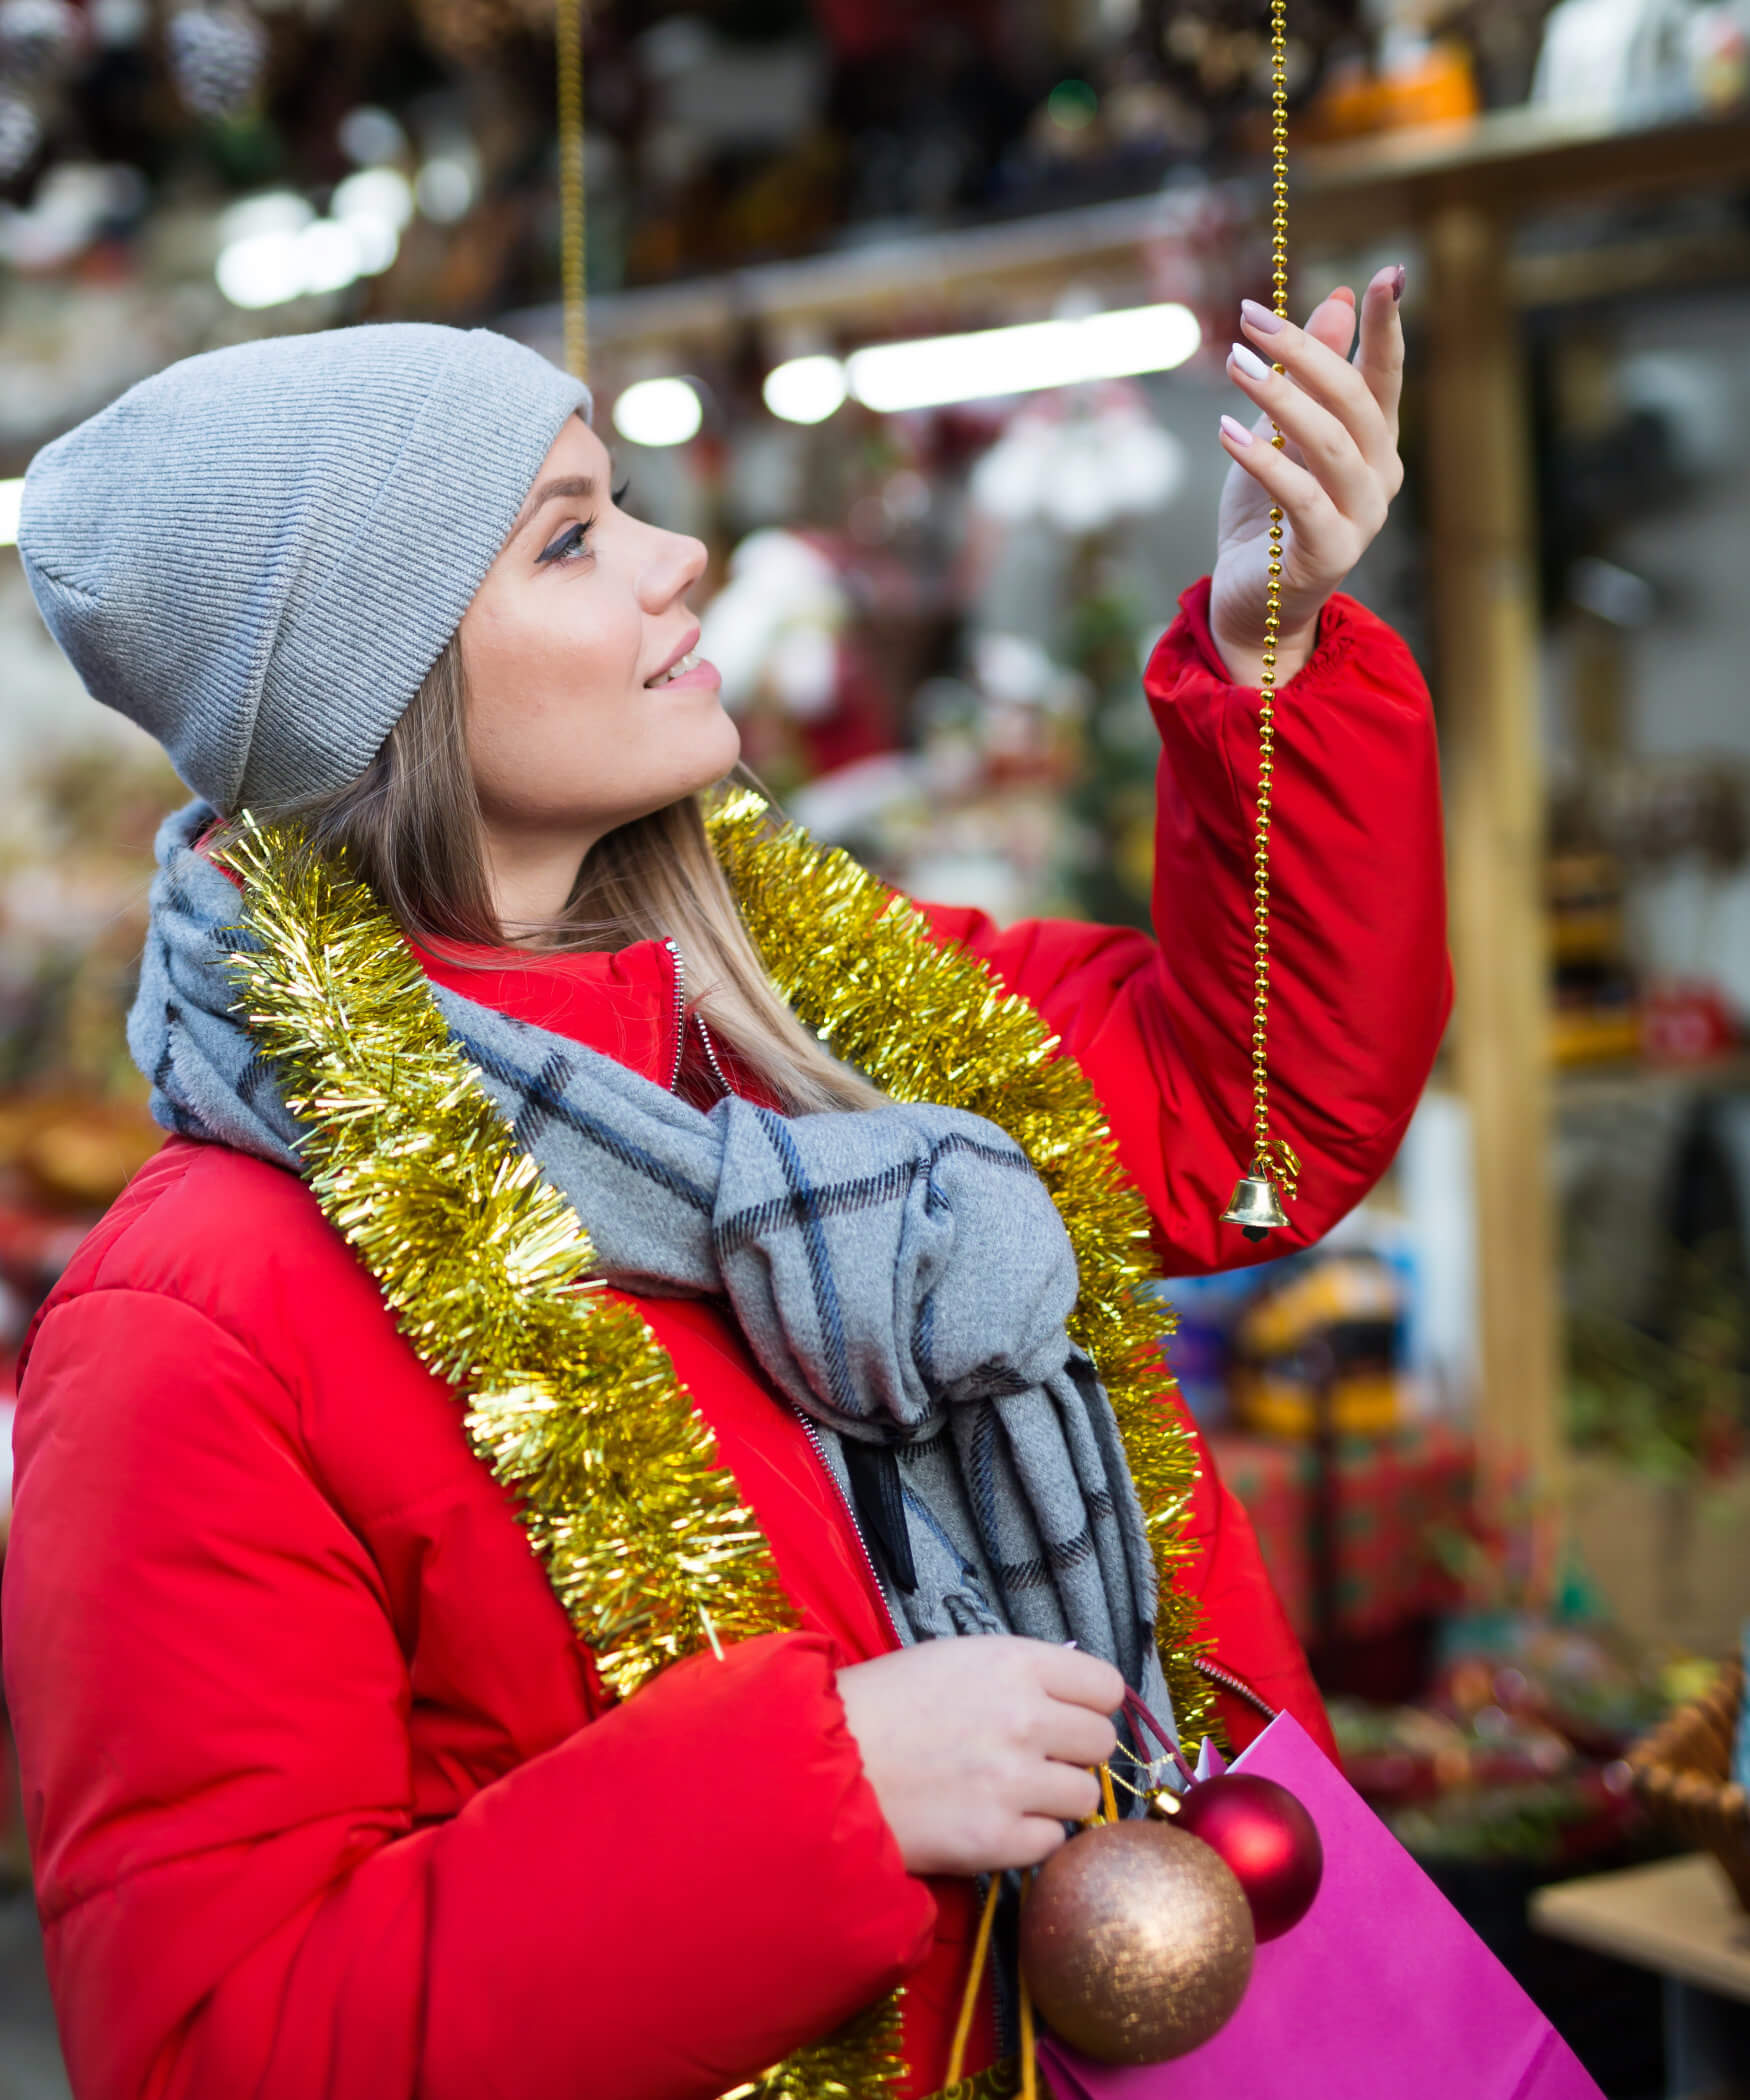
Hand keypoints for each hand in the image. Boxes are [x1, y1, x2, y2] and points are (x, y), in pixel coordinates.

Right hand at [836, 1637, 1122, 1876]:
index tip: (1068, 1717)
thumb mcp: (953, 1660)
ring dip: (1055, 1799)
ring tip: (1009, 1793)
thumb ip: (1017, 1674)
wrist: (823, 1765)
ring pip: (1085, 1796)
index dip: (1089, 1704)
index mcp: (1014, 1663)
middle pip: (1101, 1742)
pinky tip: (992, 1822)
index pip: (1106, 1686)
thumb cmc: (883, 1704)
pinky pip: (1053, 1842)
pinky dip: (1029, 1838)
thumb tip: (1069, 1696)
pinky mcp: (997, 1840)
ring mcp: (1014, 1783)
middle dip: (1074, 1752)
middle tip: (1035, 1759)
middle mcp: (1025, 1719)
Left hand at [1209, 262, 1406, 687]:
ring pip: (1331, 442)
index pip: (1385, 374)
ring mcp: (1361, 517)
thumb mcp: (1280, 435)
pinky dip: (1263, 460)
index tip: (1386, 274)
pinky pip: (1301, 496)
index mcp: (1374, 442)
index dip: (1387, 326)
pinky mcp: (1329, 552)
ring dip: (1282, 396)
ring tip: (1235, 363)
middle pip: (1353, 398)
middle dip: (1305, 351)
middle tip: (1249, 318)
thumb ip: (1309, 376)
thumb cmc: (1263, 517)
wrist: (1251, 601)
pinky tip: (1226, 430)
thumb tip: (1337, 301)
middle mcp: (1379, 475)